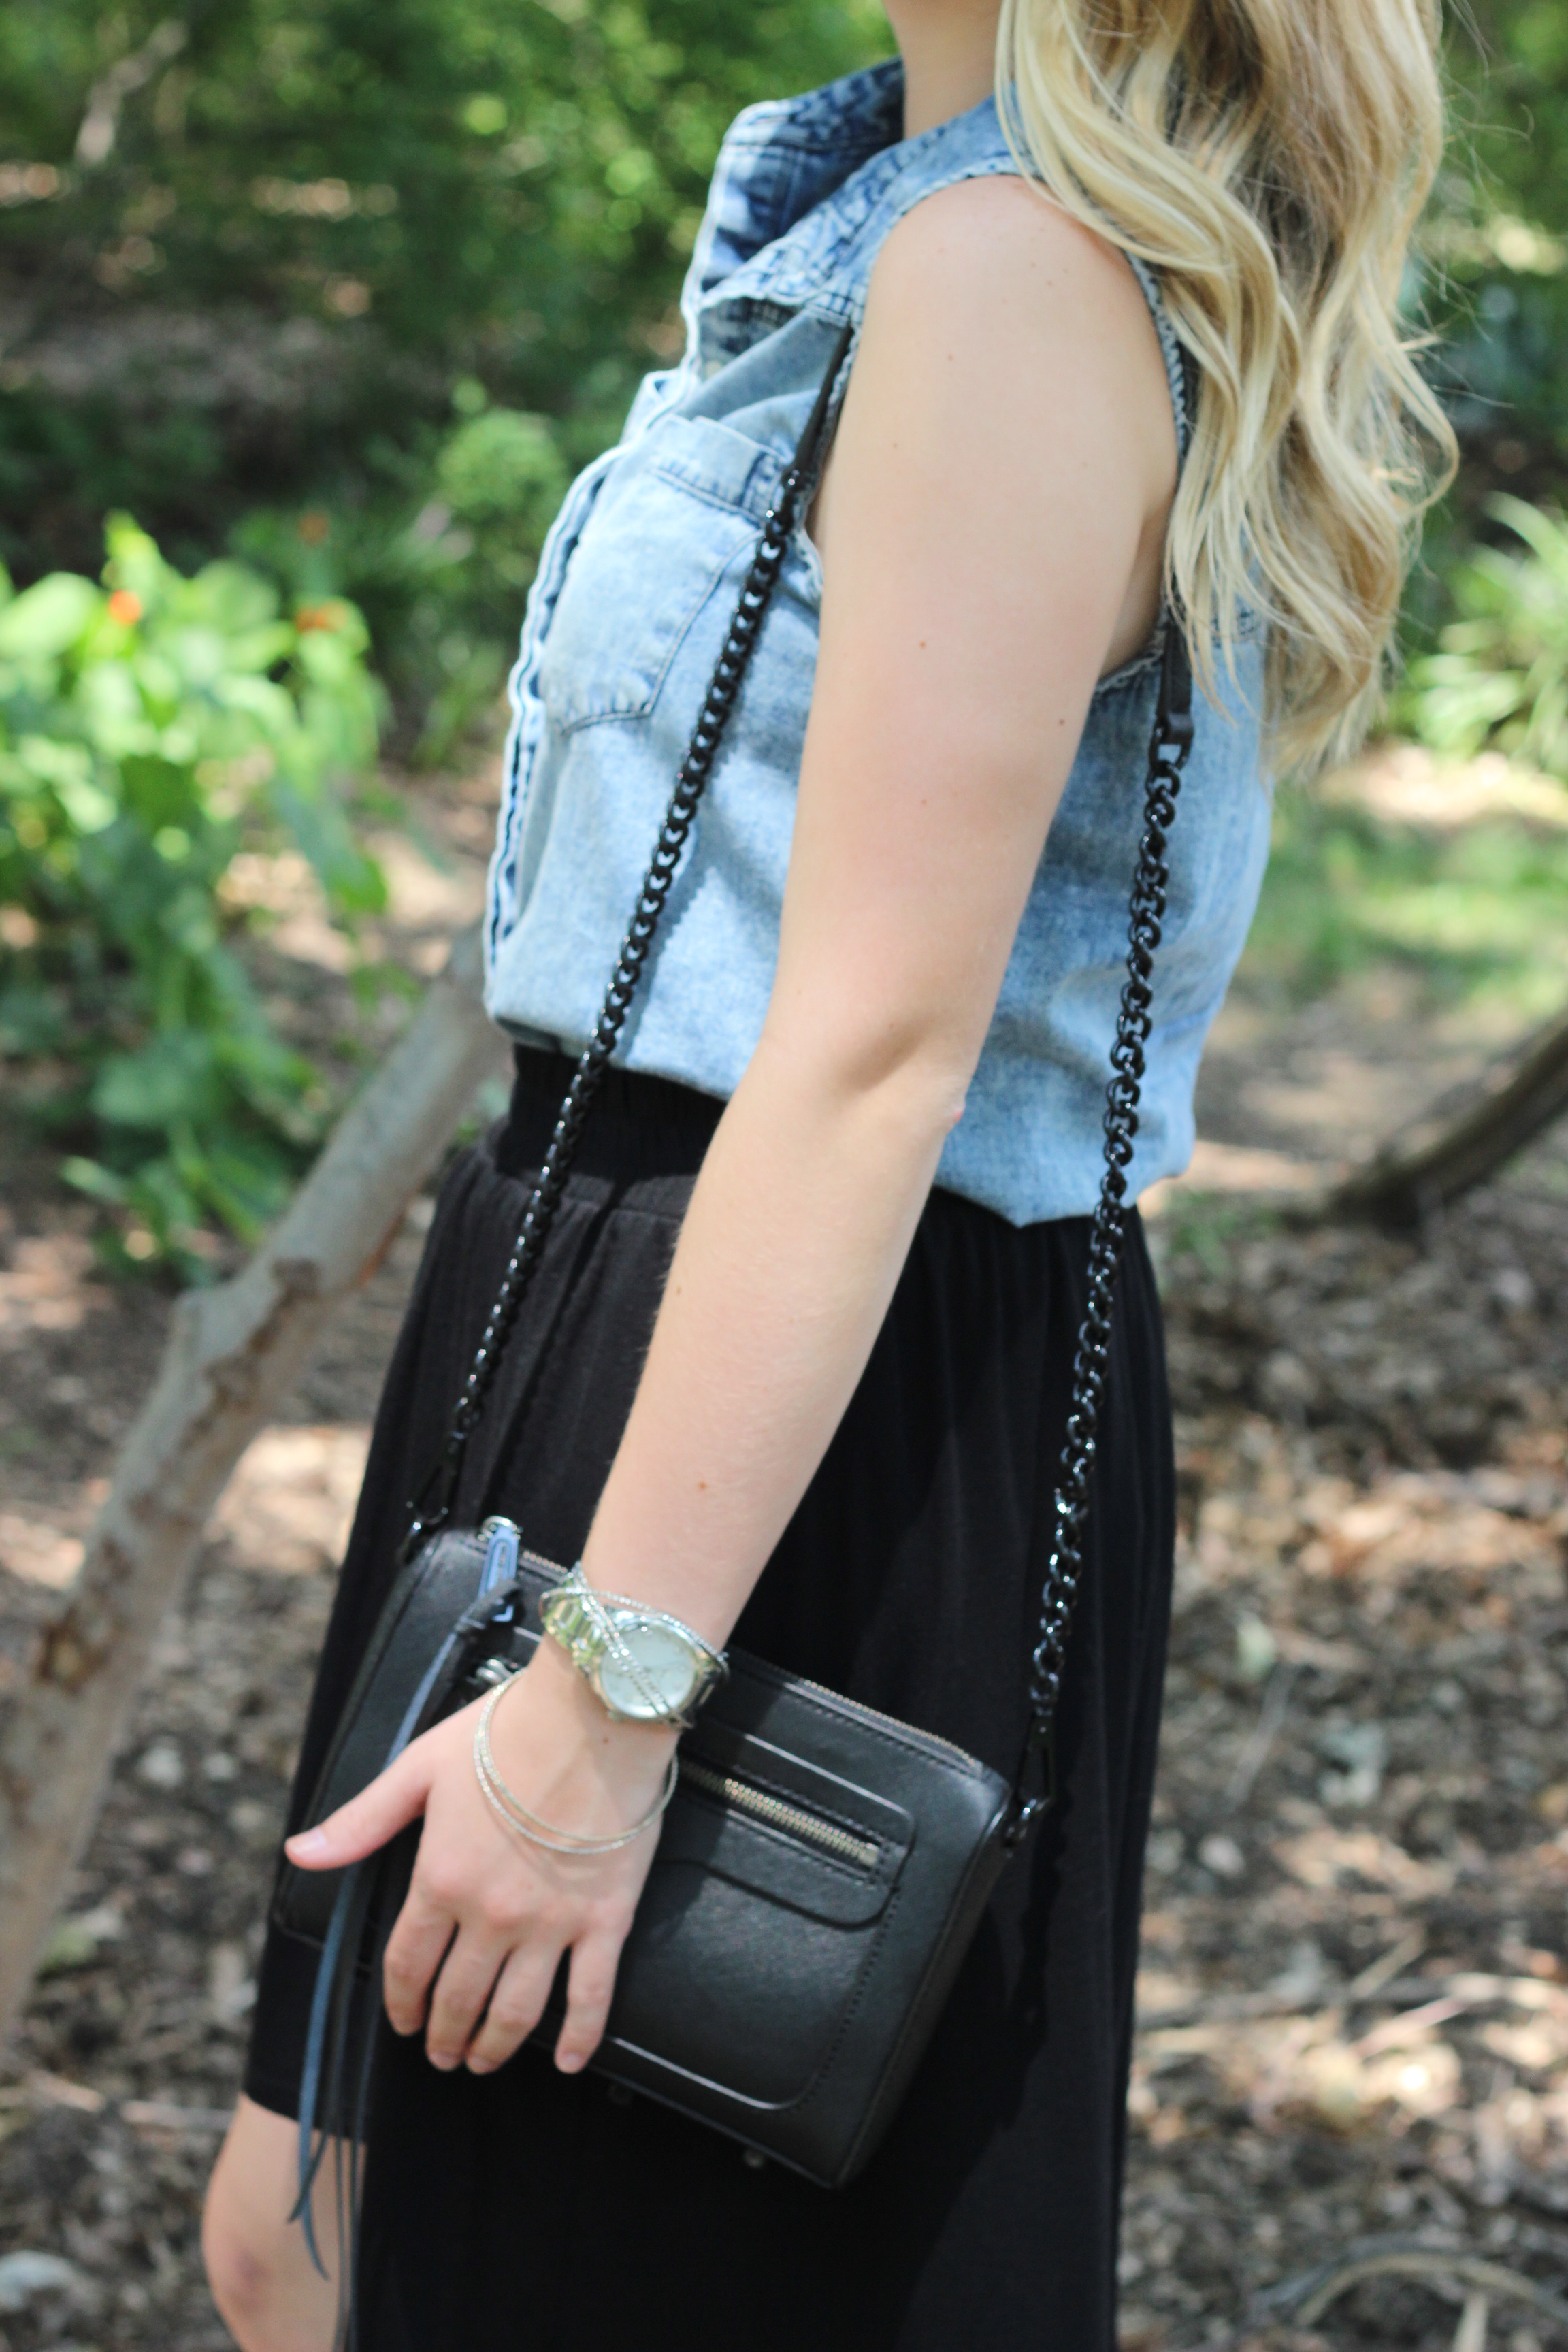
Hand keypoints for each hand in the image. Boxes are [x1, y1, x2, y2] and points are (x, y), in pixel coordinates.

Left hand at [283, 1639, 674, 2076]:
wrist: (594, 1715)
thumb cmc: (505, 1733)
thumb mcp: (419, 1768)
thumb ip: (361, 1821)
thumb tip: (298, 1854)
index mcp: (442, 1879)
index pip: (408, 1965)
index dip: (400, 2003)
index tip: (401, 2023)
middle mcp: (491, 1915)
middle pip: (458, 1998)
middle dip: (443, 2035)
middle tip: (442, 2053)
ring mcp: (551, 1923)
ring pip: (516, 2011)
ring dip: (494, 2047)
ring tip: (484, 2061)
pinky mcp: (605, 1920)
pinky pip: (591, 1995)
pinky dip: (579, 2037)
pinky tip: (568, 2060)